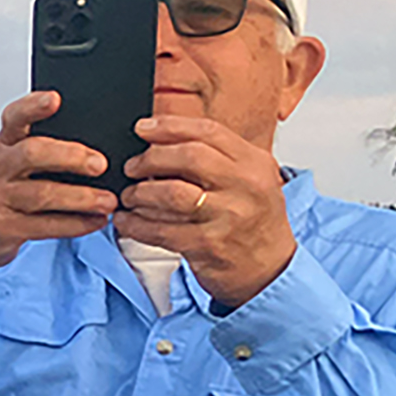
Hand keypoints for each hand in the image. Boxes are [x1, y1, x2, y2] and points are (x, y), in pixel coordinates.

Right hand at [0, 91, 118, 312]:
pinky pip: (45, 225)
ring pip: (43, 194)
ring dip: (81, 198)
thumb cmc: (0, 197)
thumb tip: (95, 149)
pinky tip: (94, 221)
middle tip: (100, 165)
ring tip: (108, 201)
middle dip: (70, 157)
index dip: (33, 106)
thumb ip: (40, 154)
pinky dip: (74, 224)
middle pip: (32, 153)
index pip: (14, 119)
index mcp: (3, 147)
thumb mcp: (9, 169)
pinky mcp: (3, 229)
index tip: (55, 99)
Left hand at [118, 114, 295, 310]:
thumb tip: (165, 140)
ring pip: (171, 193)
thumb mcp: (249, 180)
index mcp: (254, 163)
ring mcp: (227, 216)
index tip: (142, 128)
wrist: (270, 269)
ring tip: (129, 196)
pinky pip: (161, 230)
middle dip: (150, 158)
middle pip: (188, 157)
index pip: (208, 132)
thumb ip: (217, 159)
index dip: (169, 127)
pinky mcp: (207, 245)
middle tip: (131, 167)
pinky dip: (136, 225)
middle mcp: (244, 185)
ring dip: (140, 193)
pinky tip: (126, 222)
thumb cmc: (253, 221)